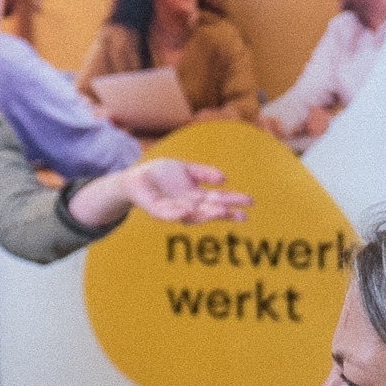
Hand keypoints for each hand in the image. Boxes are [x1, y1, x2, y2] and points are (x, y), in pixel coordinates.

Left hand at [116, 157, 248, 223]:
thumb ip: (204, 173)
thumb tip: (224, 179)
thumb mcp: (186, 169)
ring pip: (192, 215)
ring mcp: (173, 210)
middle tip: (244, 215)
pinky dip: (178, 213)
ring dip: (206, 214)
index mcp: (196, 197)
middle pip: (210, 211)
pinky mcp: (157, 210)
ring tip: (222, 212)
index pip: (218, 200)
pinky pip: (168, 214)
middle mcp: (187, 206)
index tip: (250, 203)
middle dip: (226, 213)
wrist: (135, 178)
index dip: (234, 201)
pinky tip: (188, 210)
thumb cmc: (160, 174)